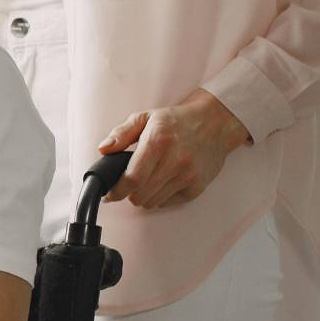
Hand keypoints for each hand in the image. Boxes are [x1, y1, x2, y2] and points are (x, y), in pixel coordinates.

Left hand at [98, 89, 251, 209]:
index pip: (131, 179)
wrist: (215, 123)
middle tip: (130, 181)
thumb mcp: (145, 118)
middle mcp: (175, 161)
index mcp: (158, 142)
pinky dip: (160, 196)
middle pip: (139, 195)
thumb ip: (121, 133)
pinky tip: (163, 181)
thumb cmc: (178, 120)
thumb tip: (104, 149)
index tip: (109, 194)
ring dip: (144, 195)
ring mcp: (188, 176)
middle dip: (129, 192)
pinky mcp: (196, 188)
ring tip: (148, 179)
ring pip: (152, 202)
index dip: (116, 191)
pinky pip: (167, 202)